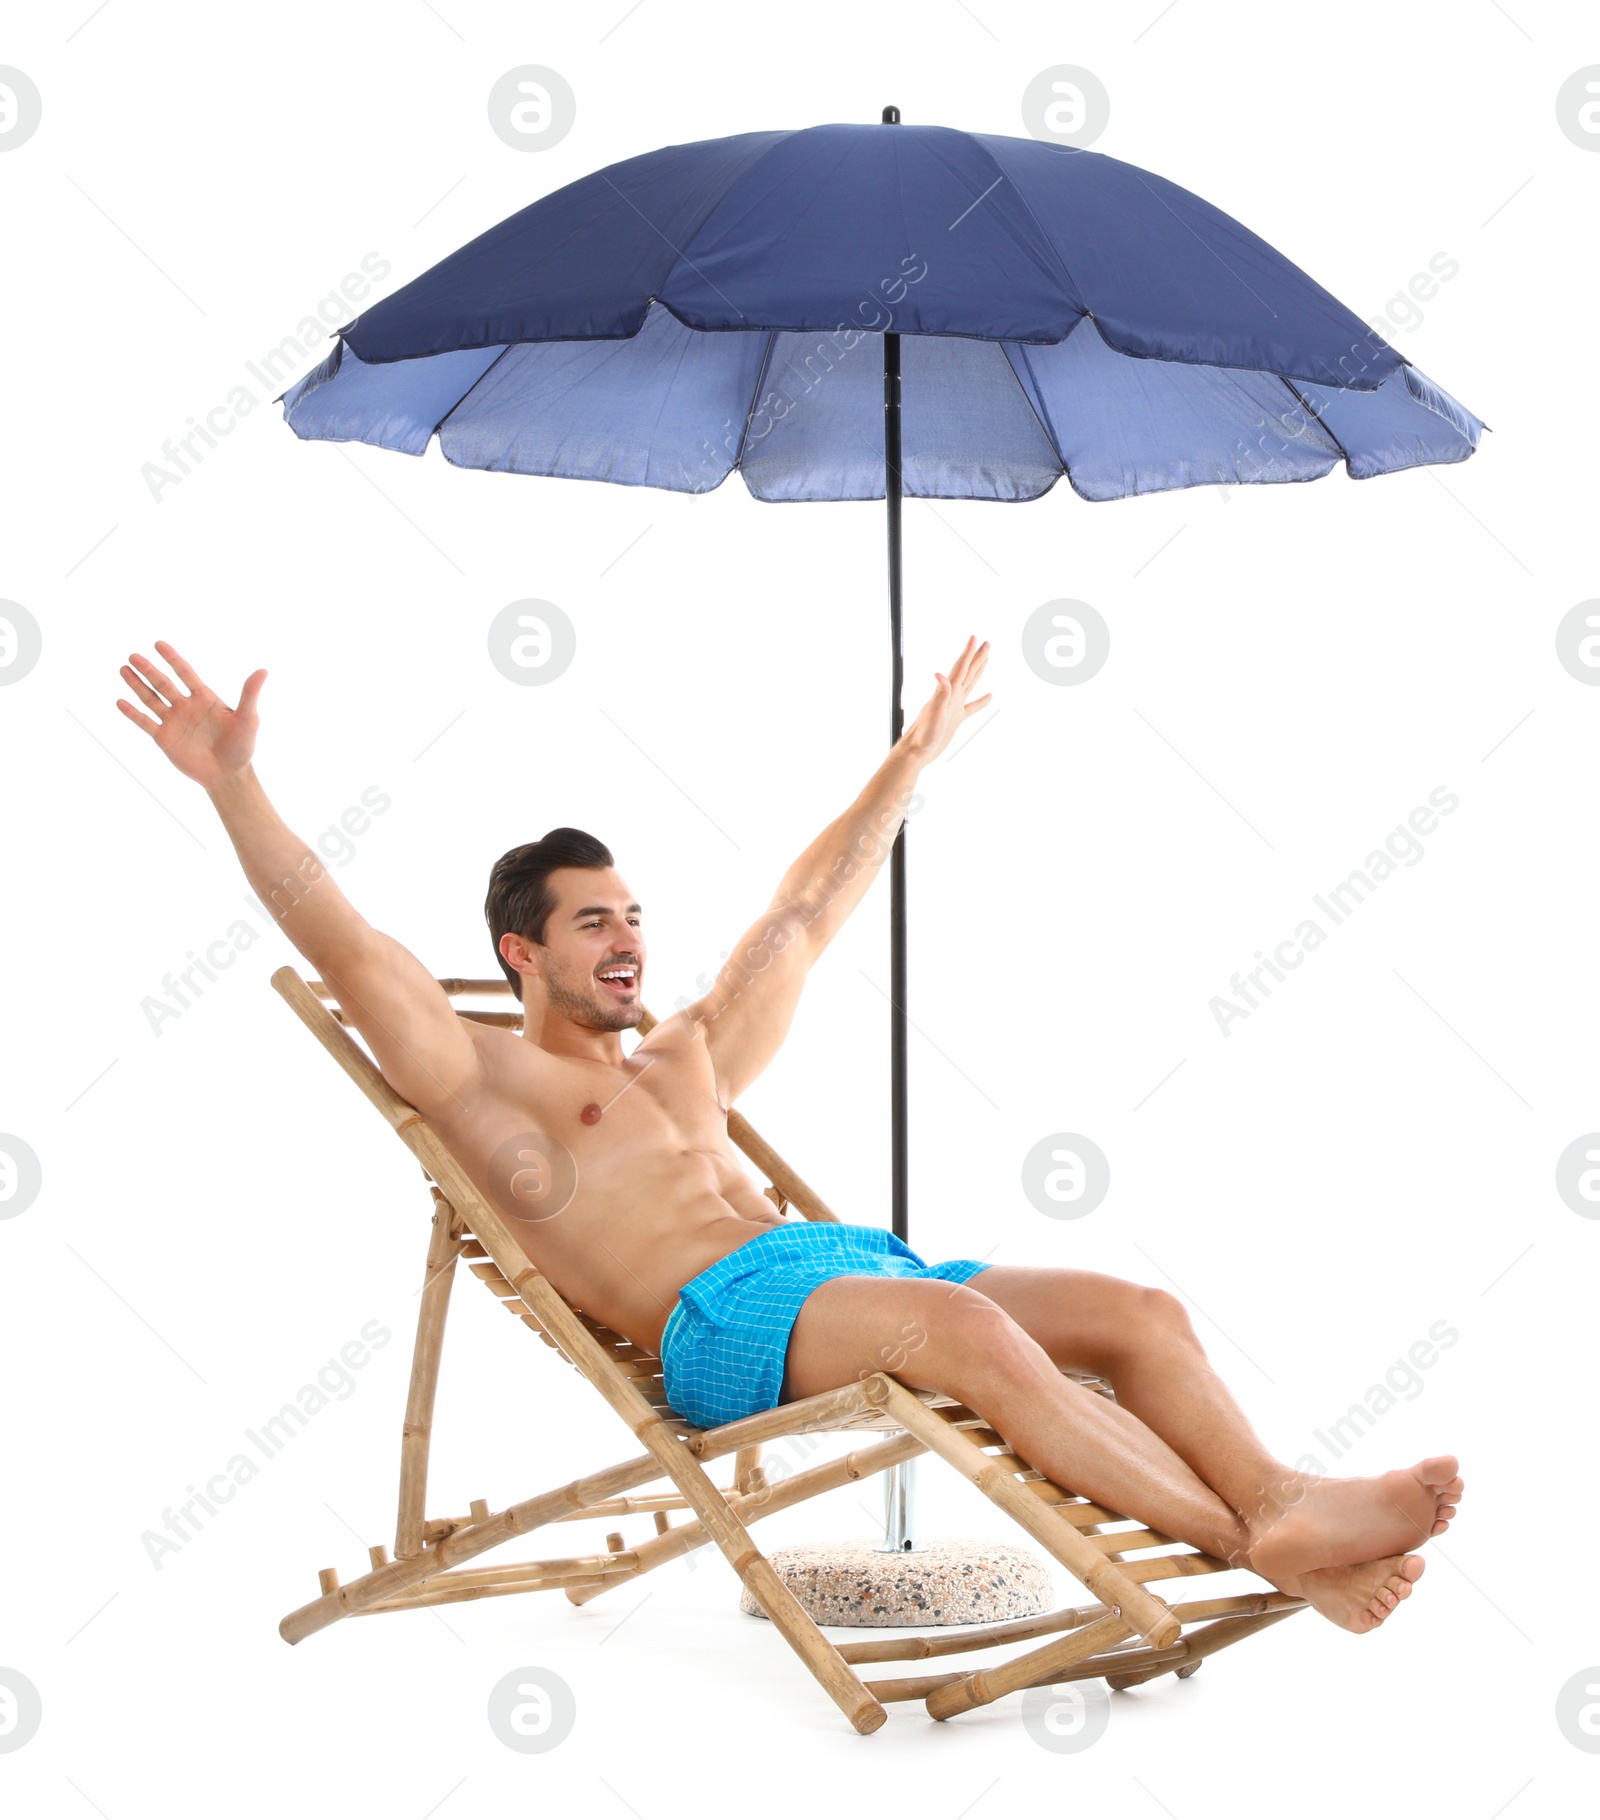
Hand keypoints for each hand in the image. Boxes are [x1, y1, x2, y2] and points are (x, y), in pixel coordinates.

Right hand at [115, 641, 266, 791]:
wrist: (229, 775)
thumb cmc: (242, 746)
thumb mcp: (247, 718)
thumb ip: (249, 694)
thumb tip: (264, 670)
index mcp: (204, 697)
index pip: (185, 673)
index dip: (172, 659)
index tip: (159, 644)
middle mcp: (186, 706)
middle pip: (163, 683)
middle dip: (149, 670)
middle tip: (134, 656)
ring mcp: (173, 721)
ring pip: (151, 699)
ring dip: (137, 685)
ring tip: (123, 669)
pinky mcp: (164, 738)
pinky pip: (145, 723)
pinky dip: (133, 714)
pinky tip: (120, 702)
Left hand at [899, 636, 990, 763]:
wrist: (917, 751)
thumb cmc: (923, 734)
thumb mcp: (934, 713)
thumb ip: (940, 694)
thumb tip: (938, 674)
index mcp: (948, 693)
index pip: (960, 668)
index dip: (968, 653)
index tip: (975, 638)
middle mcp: (951, 696)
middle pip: (967, 672)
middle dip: (977, 657)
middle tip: (986, 643)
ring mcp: (954, 707)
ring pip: (970, 684)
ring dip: (978, 671)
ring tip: (986, 660)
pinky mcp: (955, 719)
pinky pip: (972, 707)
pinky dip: (981, 701)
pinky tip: (988, 697)